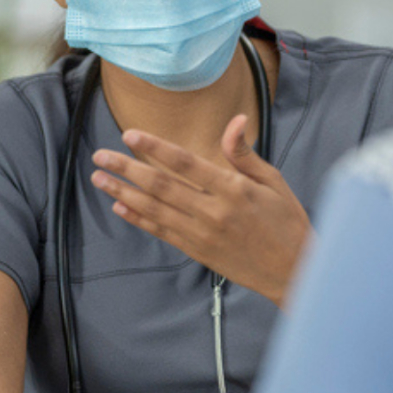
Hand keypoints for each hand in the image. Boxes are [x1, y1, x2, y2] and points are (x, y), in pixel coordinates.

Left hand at [90, 114, 312, 307]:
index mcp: (234, 189)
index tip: (129, 135)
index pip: (186, 162)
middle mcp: (214, 211)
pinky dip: (139, 219)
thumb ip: (245, 154)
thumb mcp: (273, 182)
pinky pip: (162, 232)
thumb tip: (235, 121)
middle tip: (101, 155)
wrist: (294, 271)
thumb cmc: (286, 221)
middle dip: (127, 168)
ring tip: (99, 178)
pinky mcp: (198, 251)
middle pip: (161, 185)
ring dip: (124, 191)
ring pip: (155, 209)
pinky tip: (120, 205)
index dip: (155, 147)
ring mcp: (203, 233)